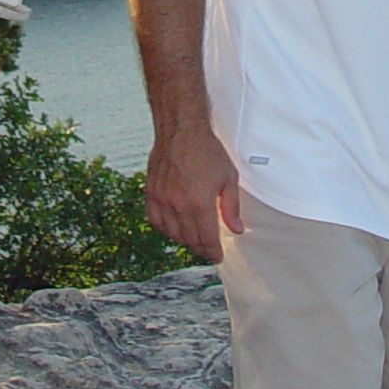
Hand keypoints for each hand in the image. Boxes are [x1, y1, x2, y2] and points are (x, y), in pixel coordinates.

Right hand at [144, 122, 244, 261]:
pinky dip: (165, 229)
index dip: (213, 252)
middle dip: (201, 248)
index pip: (207, 239)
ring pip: (172, 233)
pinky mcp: (152, 193)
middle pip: (190, 239)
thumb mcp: (228, 178)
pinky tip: (173, 228)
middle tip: (208, 250)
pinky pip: (155, 220)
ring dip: (184, 240)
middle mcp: (178, 205)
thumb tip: (236, 229)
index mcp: (199, 204)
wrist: (182, 130)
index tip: (217, 257)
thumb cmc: (206, 151)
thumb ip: (231, 207)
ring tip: (194, 240)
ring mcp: (162, 200)